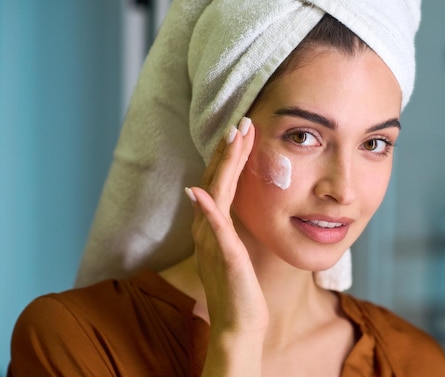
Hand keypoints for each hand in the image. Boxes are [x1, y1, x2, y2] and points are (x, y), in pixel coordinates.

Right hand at [186, 117, 268, 336]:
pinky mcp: (224, 257)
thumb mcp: (233, 249)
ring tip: (232, 138)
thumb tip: (220, 204)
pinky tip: (202, 191)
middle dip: (227, 151)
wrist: (238, 323)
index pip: (221, 182)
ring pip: (215, 195)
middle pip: (216, 181)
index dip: (229, 156)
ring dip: (222, 166)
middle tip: (240, 122)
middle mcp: (207, 229)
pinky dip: (206, 209)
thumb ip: (224, 226)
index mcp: (213, 225)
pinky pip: (214, 229)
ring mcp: (213, 241)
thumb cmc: (239, 287)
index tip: (242, 131)